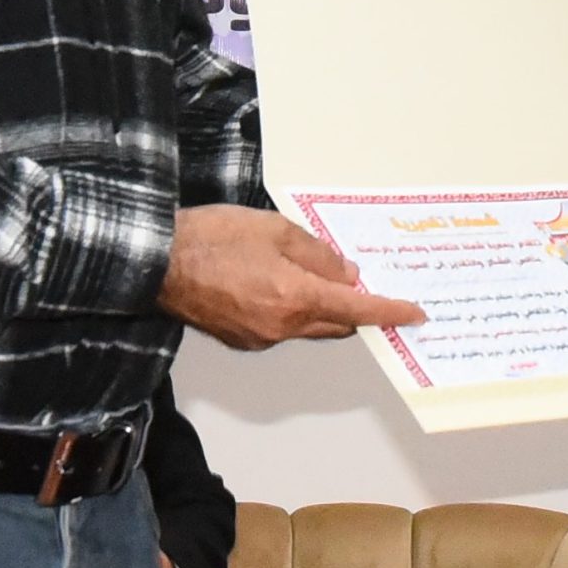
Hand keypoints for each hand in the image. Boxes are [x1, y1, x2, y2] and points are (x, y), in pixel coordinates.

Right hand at [159, 204, 423, 349]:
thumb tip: (346, 274)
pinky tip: (282, 283)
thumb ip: (317, 254)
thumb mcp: (276, 230)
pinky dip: (293, 309)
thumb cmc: (211, 238)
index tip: (413, 315)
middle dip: (355, 308)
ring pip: (308, 326)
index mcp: (295, 298)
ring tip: (320, 275)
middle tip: (368, 286)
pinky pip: (281, 326)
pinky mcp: (240, 337)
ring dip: (321, 306)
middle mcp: (281, 327)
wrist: (155, 261)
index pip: (357, 310)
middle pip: (335, 323)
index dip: (389, 312)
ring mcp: (259, 337)